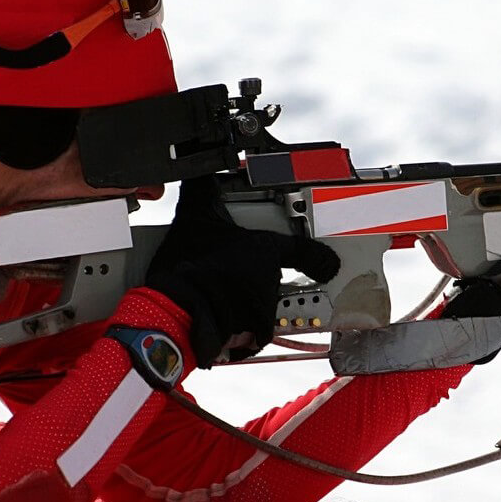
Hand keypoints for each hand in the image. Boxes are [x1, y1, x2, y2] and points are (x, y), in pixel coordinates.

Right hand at [146, 176, 340, 366]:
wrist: (171, 307)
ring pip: (261, 308)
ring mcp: (263, 310)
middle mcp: (270, 281)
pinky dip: (240, 331)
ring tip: (214, 298)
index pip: (303, 251)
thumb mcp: (192, 215)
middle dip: (251, 281)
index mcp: (263, 250)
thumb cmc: (185, 265)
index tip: (328, 264)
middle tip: (224, 277)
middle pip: (270, 282)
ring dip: (243, 306)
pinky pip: (253, 334)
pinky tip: (218, 318)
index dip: (318, 258)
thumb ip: (202, 187)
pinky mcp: (252, 336)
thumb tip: (201, 165)